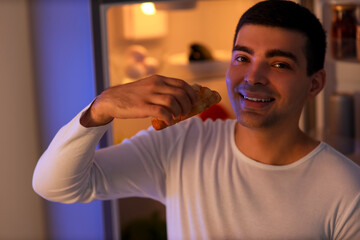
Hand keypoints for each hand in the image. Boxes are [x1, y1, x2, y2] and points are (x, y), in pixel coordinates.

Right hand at [80, 75, 197, 126]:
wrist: (112, 99)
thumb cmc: (133, 95)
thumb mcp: (149, 86)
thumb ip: (163, 89)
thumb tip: (182, 99)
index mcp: (158, 79)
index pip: (182, 83)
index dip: (191, 94)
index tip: (193, 102)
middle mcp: (155, 85)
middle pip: (180, 93)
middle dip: (188, 104)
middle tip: (186, 112)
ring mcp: (148, 95)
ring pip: (173, 102)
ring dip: (179, 112)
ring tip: (177, 117)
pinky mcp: (142, 106)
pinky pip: (162, 112)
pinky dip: (169, 118)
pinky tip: (168, 121)